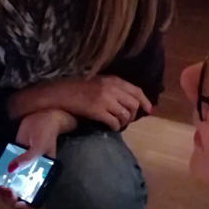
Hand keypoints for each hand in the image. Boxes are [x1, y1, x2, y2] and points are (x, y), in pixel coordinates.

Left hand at [0, 109, 75, 208]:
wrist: (42, 116)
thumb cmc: (46, 132)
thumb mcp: (40, 146)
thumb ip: (28, 158)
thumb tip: (11, 169)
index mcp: (43, 176)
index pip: (36, 197)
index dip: (27, 205)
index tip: (17, 203)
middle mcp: (32, 176)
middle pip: (21, 195)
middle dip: (11, 198)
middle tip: (4, 192)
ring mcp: (21, 169)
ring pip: (12, 187)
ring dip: (2, 193)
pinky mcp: (13, 160)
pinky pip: (5, 174)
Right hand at [8, 76, 151, 129]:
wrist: (59, 93)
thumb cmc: (77, 89)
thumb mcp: (97, 82)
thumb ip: (112, 88)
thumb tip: (127, 100)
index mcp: (112, 79)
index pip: (136, 90)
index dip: (145, 101)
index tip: (149, 110)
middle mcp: (111, 88)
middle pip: (134, 104)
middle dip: (134, 115)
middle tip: (128, 121)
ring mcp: (104, 99)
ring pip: (125, 114)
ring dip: (124, 122)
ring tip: (119, 125)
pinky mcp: (97, 110)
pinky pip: (114, 122)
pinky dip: (116, 127)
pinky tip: (112, 128)